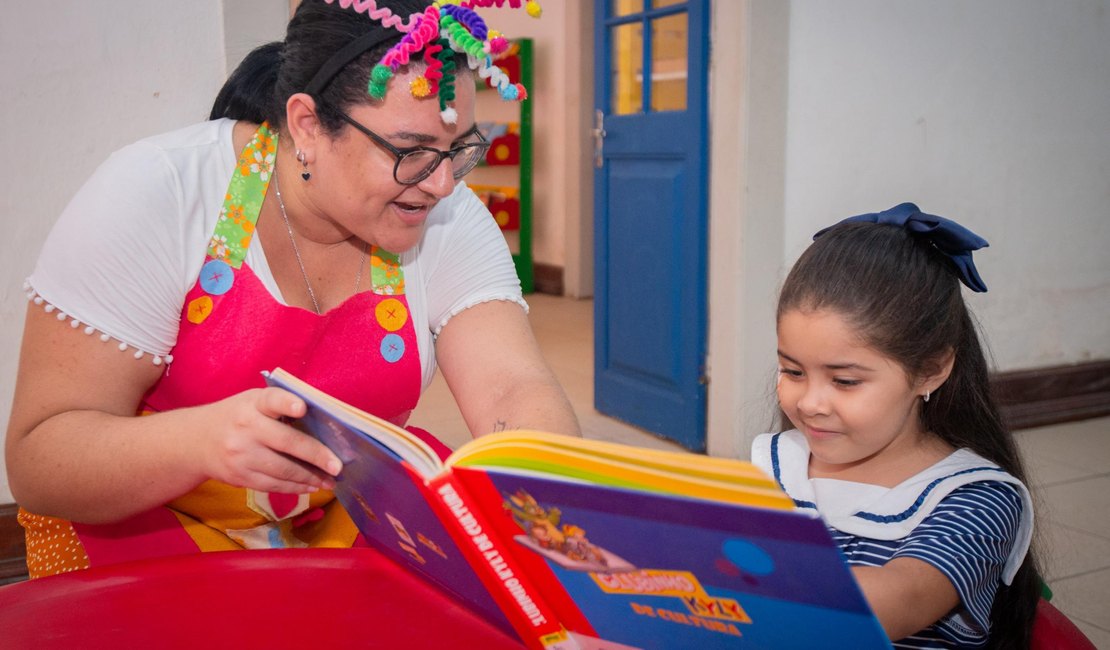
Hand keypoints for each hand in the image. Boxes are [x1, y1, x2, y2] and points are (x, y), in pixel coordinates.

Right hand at [198, 387, 341, 493]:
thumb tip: (324, 424)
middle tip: (338, 466)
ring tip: (330, 480)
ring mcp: (241, 456)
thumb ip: (281, 407)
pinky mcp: (240, 477)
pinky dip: (295, 487)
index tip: (303, 408)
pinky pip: (274, 485)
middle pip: (286, 442)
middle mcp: (246, 428)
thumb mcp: (253, 402)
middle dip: (316, 455)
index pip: (271, 400)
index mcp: (253, 404)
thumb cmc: (237, 416)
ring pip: (283, 470)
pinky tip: (311, 486)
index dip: (286, 404)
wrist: (195, 442)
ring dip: (311, 477)